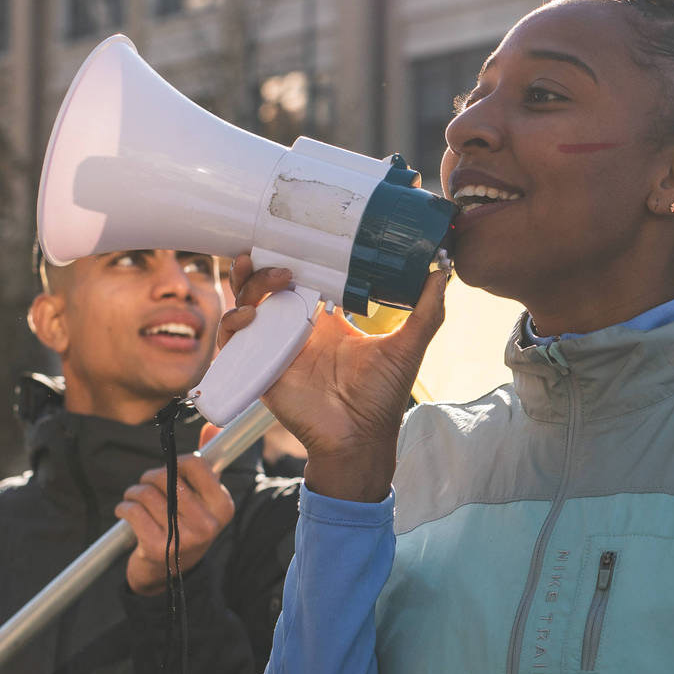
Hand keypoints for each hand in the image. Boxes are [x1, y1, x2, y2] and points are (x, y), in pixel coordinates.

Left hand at [116, 452, 235, 595]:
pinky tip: (125, 512)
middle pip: (166, 477)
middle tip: (145, 486)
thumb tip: (213, 426)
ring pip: (146, 493)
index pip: (195, 464)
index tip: (169, 471)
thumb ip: (206, 464)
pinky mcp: (158, 549)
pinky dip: (123, 507)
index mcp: (223, 507)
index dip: (174, 463)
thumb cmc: (183, 527)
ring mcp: (184, 539)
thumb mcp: (201, 499)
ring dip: (133, 492)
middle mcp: (209, 524)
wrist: (165, 574)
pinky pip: (132, 512)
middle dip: (149, 477)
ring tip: (133, 499)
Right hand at [219, 254, 448, 503]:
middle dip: (261, 265)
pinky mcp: (259, 368)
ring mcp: (275, 347)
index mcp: (326, 320)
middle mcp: (296, 329)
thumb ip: (426, 310)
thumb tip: (440, 270)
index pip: (300, 278)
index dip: (292, 256)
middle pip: (265, 286)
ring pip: (245, 305)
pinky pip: (233, 341)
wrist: (359, 439)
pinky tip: (250, 315)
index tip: (296, 235)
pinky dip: (233, 322)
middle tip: (272, 255)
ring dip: (248, 285)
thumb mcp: (408, 346)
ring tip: (270, 278)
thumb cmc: (382, 397)